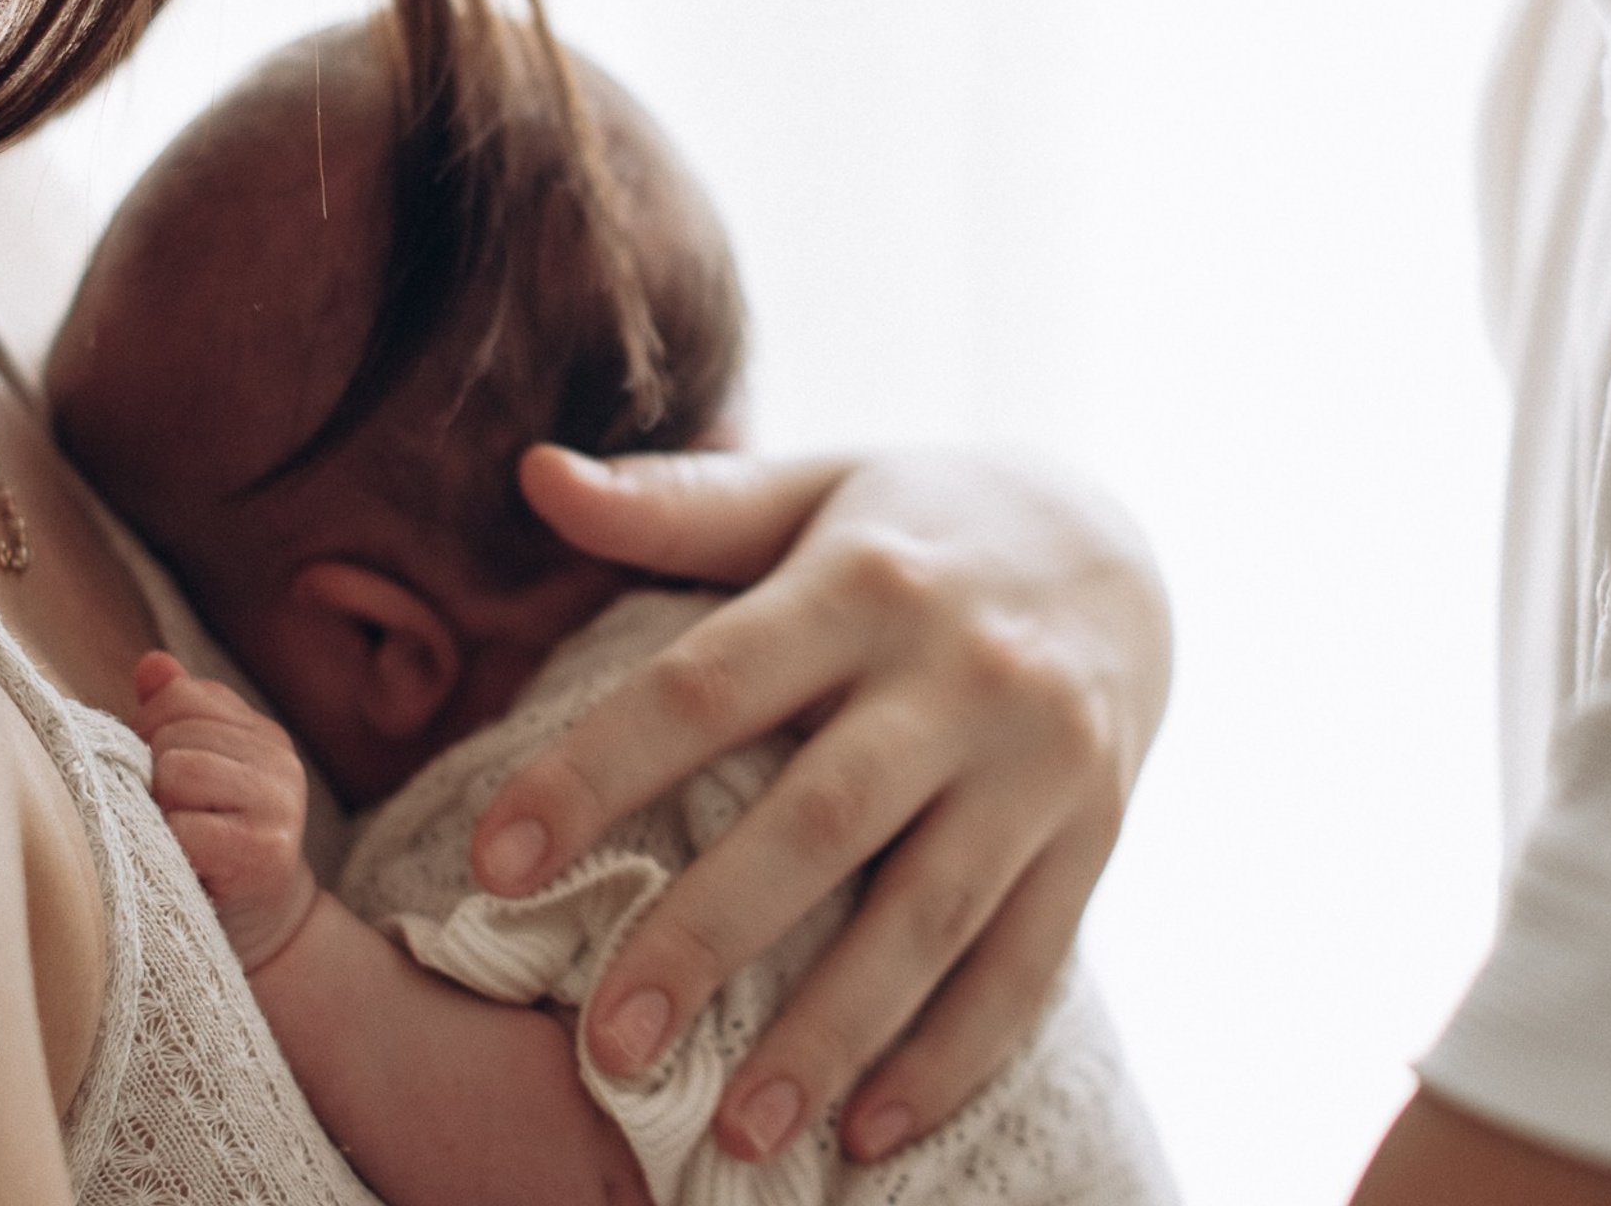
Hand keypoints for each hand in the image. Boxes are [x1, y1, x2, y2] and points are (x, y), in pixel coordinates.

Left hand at [131, 652, 318, 971]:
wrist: (261, 935)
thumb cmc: (212, 853)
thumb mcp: (200, 779)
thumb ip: (176, 718)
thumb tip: (150, 664)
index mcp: (261, 732)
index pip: (180, 697)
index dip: (147, 737)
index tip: (154, 782)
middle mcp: (280, 758)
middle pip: (173, 736)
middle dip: (150, 780)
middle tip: (166, 825)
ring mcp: (278, 802)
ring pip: (177, 771)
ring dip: (158, 814)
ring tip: (173, 844)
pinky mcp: (265, 851)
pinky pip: (185, 829)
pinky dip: (170, 850)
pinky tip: (185, 868)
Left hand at [467, 448, 1170, 1168]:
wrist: (1117, 540)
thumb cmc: (913, 527)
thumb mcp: (806, 490)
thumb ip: (674, 504)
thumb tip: (536, 474)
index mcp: (861, 577)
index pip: (710, 681)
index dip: (598, 770)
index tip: (492, 863)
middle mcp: (959, 667)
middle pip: (822, 817)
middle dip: (710, 934)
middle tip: (606, 1042)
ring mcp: (1039, 756)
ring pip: (929, 912)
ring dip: (832, 1034)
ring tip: (733, 1133)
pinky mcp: (1097, 830)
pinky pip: (1025, 962)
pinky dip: (950, 1056)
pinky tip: (867, 1137)